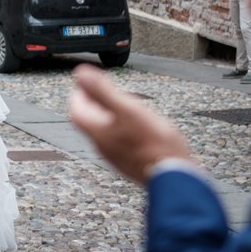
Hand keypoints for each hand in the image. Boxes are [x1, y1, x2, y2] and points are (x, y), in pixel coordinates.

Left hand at [69, 64, 191, 184]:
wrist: (173, 176)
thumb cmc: (154, 143)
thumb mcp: (128, 110)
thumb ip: (103, 91)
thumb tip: (80, 75)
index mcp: (98, 132)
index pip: (76, 110)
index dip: (80, 93)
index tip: (88, 81)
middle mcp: (102, 146)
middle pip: (89, 120)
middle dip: (96, 101)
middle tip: (108, 89)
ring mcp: (115, 155)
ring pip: (105, 129)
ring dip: (111, 113)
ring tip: (127, 102)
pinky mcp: (129, 161)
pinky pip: (118, 139)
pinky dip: (122, 126)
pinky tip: (139, 123)